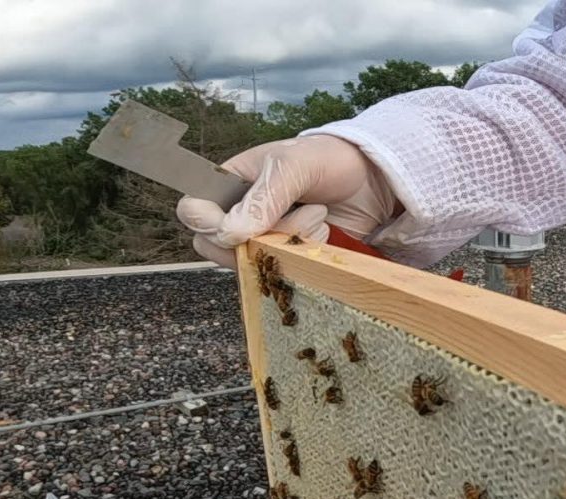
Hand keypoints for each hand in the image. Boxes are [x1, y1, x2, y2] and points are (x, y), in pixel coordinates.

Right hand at [176, 135, 399, 268]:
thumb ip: (264, 197)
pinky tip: (323, 232)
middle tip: (294, 216)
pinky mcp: (285, 258)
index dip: (207, 223)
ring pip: (249, 262)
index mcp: (230, 181)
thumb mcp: (295, 166)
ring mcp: (262, 238)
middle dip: (257, 237)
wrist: (372, 180)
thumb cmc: (329, 159)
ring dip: (285, 244)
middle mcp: (240, 212)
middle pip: (215, 245)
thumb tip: (232, 233)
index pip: (193, 210)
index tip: (237, 227)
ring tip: (317, 217)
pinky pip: (277, 272)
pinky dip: (300, 257)